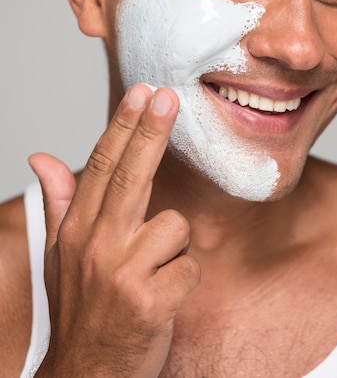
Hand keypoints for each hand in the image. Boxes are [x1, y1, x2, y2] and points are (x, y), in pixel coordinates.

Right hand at [29, 84, 199, 377]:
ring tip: (151, 273)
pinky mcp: (151, 301)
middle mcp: (97, 246)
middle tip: (168, 97)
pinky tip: (162, 297)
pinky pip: (190, 267)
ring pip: (175, 226)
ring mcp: (123, 273)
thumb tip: (40, 156)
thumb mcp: (59, 254)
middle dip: (152, 131)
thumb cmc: (80, 308)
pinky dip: (183, 280)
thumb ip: (59, 201)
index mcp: (78, 230)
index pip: (102, 165)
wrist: (86, 377)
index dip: (124, 125)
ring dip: (172, 248)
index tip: (142, 93)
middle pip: (132, 175)